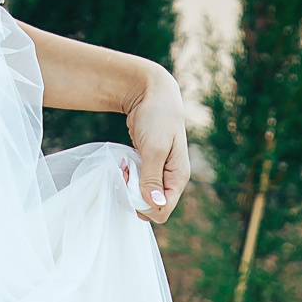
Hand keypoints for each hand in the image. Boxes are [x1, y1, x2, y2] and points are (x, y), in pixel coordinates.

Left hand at [124, 65, 189, 225]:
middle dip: (134, 196)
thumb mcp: (154, 148)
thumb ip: (152, 177)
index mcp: (178, 177)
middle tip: (124, 175)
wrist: (151, 92)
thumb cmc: (157, 117)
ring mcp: (159, 171)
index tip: (130, 185)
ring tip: (124, 166)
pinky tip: (124, 162)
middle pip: (151, 205)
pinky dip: (128, 177)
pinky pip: (137, 182)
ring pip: (142, 195)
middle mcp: (170, 178)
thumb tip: (155, 204)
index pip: (163, 209)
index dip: (143, 205)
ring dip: (129, 186)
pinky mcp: (148, 164)